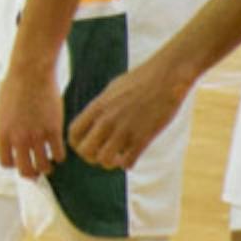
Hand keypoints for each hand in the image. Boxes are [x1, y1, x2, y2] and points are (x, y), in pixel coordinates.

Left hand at [0, 68, 63, 177]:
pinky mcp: (54, 130)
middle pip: (25, 170)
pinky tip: (58, 151)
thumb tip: (8, 141)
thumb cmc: (13, 88)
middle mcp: (19, 138)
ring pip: (44, 166)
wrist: (31, 74)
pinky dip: (59, 156)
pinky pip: (59, 154)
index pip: (6, 162)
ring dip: (46, 167)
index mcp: (2, 133)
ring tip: (48, 163)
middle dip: (30, 174)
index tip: (18, 161)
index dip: (13, 164)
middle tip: (35, 172)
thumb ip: (4, 127)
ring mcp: (37, 136)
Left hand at [68, 59, 187, 169]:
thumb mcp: (112, 90)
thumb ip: (101, 106)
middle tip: (102, 154)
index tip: (88, 144)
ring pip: (104, 160)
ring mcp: (125, 129)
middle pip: (85, 151)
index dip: (77, 144)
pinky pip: (128, 162)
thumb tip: (94, 118)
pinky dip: (127, 164)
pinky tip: (132, 156)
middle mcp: (107, 120)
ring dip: (109, 163)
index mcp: (97, 107)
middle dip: (91, 157)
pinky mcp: (144, 137)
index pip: (73, 133)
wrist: (166, 76)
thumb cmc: (140, 80)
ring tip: (117, 156)